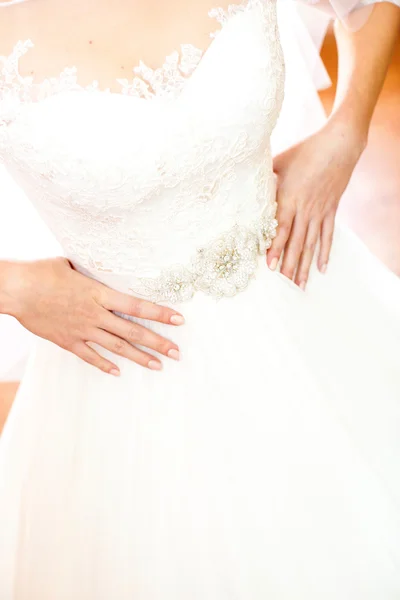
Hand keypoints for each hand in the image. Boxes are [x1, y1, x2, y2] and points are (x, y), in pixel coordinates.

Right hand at [6, 257, 184, 374]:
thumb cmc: (42, 272)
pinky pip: (90, 356)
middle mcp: (95, 314)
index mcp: (99, 293)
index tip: (179, 319)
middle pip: (133, 331)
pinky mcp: (68, 340)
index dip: (160, 313)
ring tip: (158, 365)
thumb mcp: (73, 265)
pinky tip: (118, 372)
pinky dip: (104, 365)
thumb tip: (101, 268)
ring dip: (139, 357)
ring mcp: (82, 329)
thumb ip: (92, 273)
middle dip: (158, 342)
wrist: (17, 290)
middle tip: (177, 353)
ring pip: (117, 347)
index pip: (138, 305)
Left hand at [267, 120, 366, 288]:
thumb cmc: (304, 151)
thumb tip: (245, 189)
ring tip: (300, 285)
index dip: (274, 249)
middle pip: (295, 242)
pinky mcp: (330, 211)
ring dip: (305, 266)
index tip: (269, 267)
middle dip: (288, 265)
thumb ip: (264, 180)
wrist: (339, 145)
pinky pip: (328, 236)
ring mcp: (319, 211)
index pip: (280, 229)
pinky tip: (322, 269)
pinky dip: (325, 253)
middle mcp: (305, 209)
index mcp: (289, 197)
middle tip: (283, 286)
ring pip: (311, 244)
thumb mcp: (278, 162)